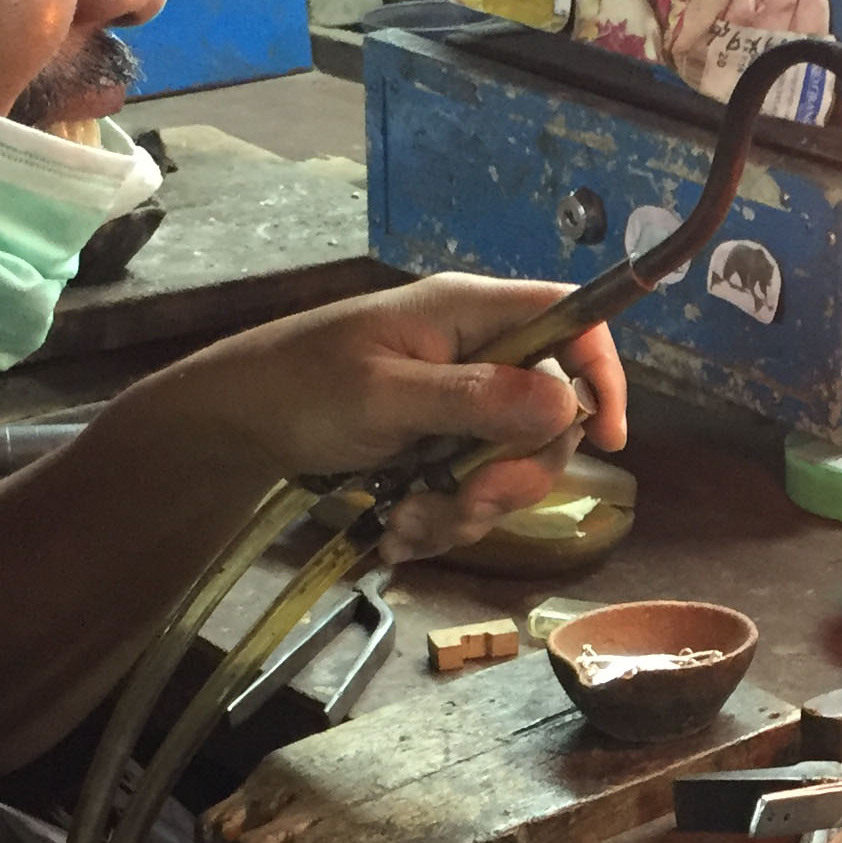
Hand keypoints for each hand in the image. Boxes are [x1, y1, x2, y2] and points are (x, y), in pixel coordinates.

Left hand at [169, 275, 628, 562]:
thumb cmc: (298, 387)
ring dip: (472, 508)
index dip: (603, 373)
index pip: (573, 320)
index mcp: (470, 313)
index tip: (609, 438)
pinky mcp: (441, 446)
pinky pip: (475, 491)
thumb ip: (474, 398)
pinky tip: (398, 529)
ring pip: (514, 464)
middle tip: (469, 503)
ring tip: (410, 522)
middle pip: (552, 413)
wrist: (232, 425)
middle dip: (516, 472)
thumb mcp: (382, 394)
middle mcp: (479, 353)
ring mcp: (461, 402)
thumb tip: (565, 403)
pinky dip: (444, 520)